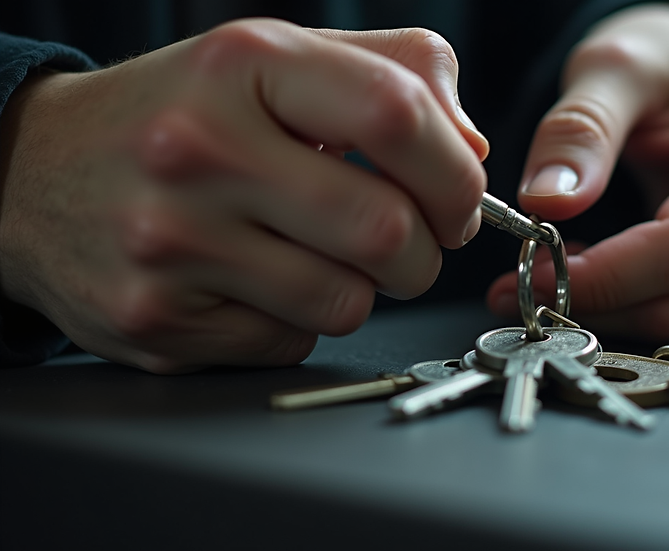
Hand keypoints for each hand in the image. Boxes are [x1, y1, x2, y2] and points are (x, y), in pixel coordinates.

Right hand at [0, 19, 487, 372]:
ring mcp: (169, 243)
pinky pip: (290, 342)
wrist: (31, 176)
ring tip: (315, 255)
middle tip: (402, 243)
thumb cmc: (179, 117)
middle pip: (386, 231)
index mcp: (241, 65)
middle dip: (421, 253)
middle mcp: (196, 149)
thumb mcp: (274, 61)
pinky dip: (296, 322)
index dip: (455, 172)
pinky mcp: (156, 320)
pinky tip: (255, 284)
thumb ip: (391, 73)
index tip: (457, 199)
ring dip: (358, 290)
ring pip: (345, 303)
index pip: (396, 114)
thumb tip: (471, 148)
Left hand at [487, 5, 668, 340]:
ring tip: (558, 265)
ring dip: (608, 312)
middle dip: (592, 300)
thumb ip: (582, 127)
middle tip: (522, 276)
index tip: (533, 273)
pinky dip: (634, 314)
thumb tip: (548, 201)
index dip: (603, 277)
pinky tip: (602, 276)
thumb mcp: (620, 66)